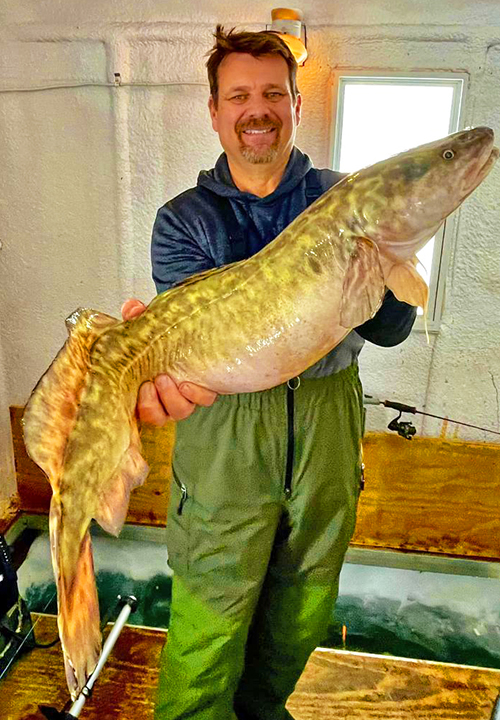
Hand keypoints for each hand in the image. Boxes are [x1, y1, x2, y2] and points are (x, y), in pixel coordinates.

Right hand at [121, 298, 217, 424]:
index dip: (141, 407)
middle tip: (156, 381)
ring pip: (180, 412)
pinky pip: (203, 400)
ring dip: (173, 399)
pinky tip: (190, 383)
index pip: (139, 410)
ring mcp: (184, 398)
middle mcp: (164, 400)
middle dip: (154, 404)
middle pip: (158, 417)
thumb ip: (136, 318)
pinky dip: (197, 394)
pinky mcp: (205, 392)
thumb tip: (132, 308)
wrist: (190, 332)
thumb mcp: (147, 326)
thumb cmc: (163, 337)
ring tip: (171, 379)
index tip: (142, 387)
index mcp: (145, 390)